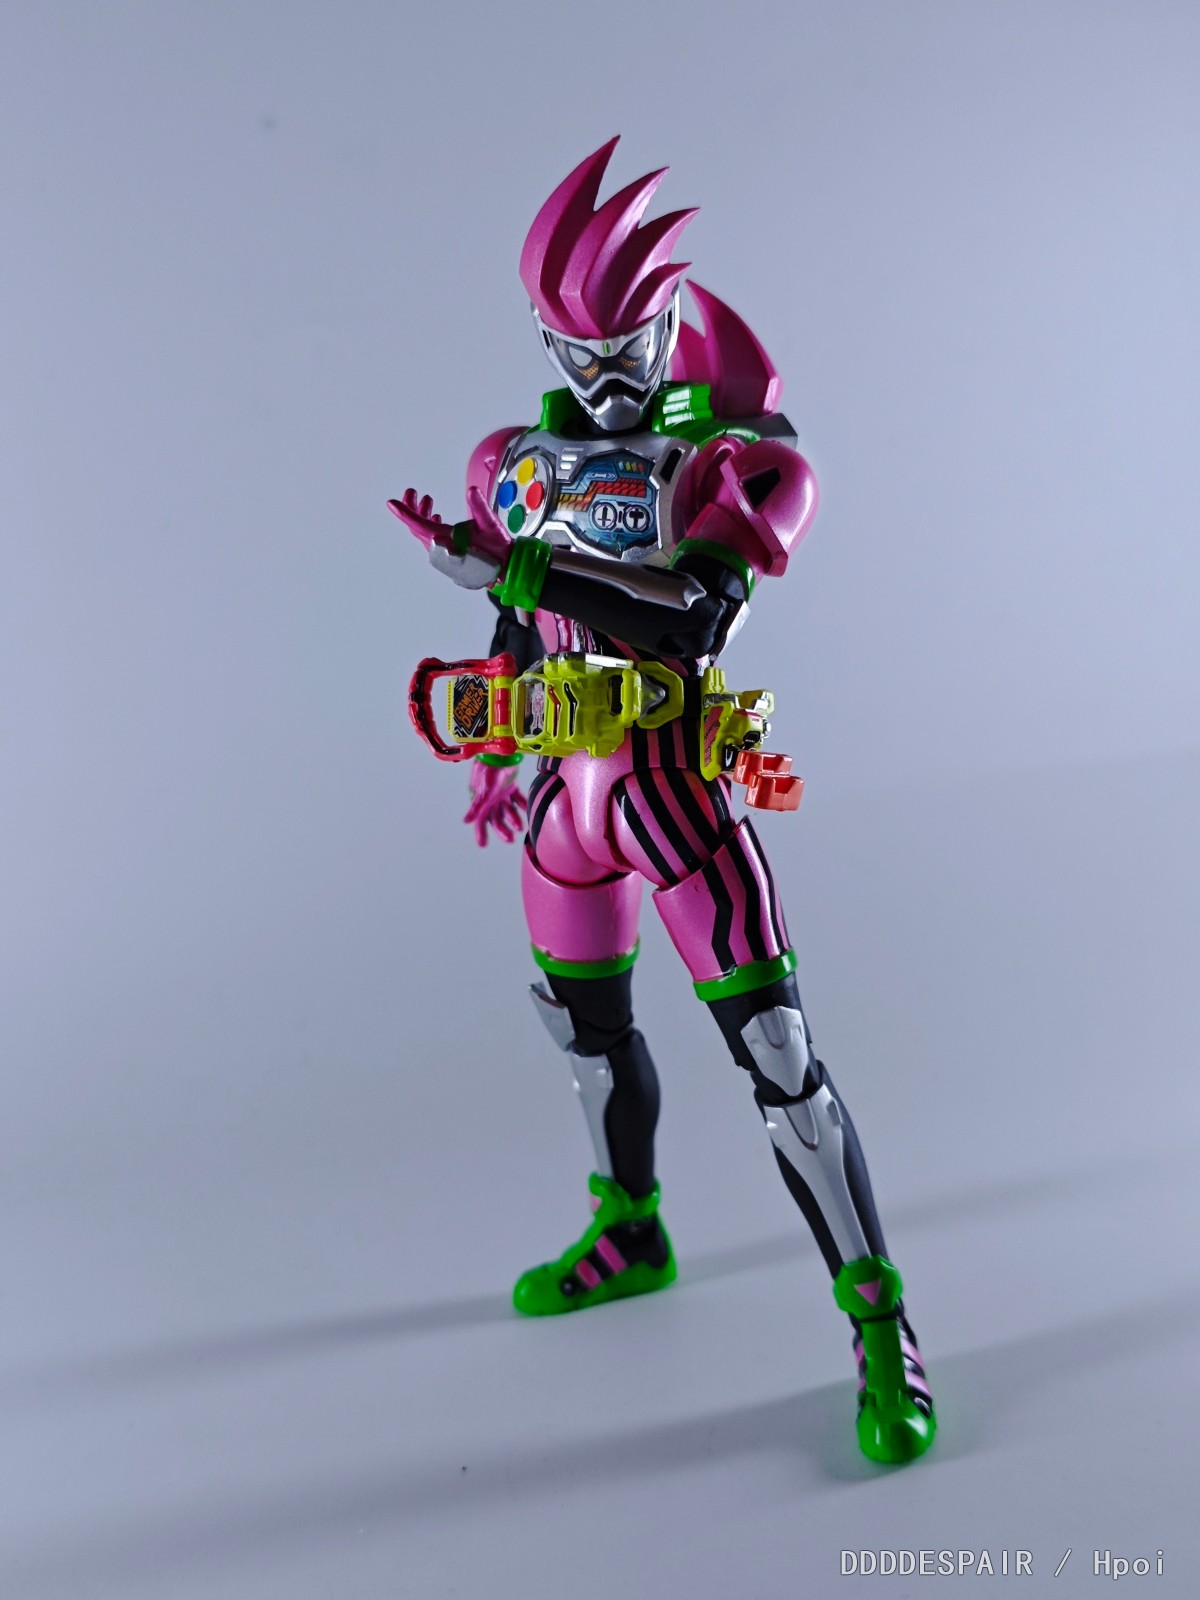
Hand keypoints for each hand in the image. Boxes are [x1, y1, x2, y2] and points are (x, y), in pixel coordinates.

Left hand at [387, 485, 510, 560]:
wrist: (504, 569)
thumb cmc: (497, 550)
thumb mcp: (490, 525)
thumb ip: (479, 507)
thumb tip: (471, 491)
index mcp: (445, 539)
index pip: (418, 524)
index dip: (404, 513)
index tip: (392, 503)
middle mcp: (439, 547)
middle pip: (417, 527)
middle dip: (412, 508)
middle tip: (412, 492)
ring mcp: (442, 552)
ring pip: (423, 532)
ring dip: (422, 515)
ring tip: (427, 500)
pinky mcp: (448, 553)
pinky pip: (431, 538)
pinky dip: (430, 525)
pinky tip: (436, 517)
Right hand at [464, 761, 526, 846]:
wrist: (499, 753)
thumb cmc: (488, 772)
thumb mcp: (482, 792)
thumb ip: (476, 808)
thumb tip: (466, 822)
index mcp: (482, 802)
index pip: (480, 821)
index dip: (481, 833)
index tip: (483, 845)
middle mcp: (491, 799)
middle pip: (496, 818)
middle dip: (502, 830)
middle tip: (511, 839)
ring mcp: (501, 792)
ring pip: (507, 810)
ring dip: (513, 819)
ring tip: (521, 827)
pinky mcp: (511, 785)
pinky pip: (517, 799)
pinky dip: (522, 805)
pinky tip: (528, 811)